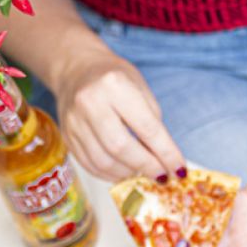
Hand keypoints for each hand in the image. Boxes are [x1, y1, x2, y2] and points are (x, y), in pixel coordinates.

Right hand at [52, 49, 185, 180]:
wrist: (76, 70)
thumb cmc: (114, 78)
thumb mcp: (140, 88)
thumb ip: (151, 122)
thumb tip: (162, 160)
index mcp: (114, 85)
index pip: (146, 127)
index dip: (165, 153)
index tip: (179, 170)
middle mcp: (90, 102)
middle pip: (121, 147)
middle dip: (146, 166)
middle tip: (161, 176)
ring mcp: (74, 121)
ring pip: (103, 161)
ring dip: (127, 173)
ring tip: (141, 172)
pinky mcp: (67, 136)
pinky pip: (89, 164)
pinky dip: (109, 174)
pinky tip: (122, 172)